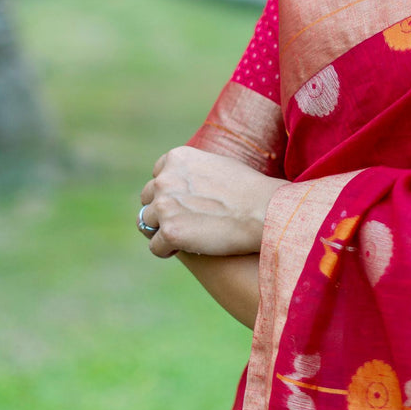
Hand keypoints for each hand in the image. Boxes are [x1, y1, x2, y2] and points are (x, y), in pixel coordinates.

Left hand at [139, 146, 283, 258]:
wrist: (264, 210)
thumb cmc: (250, 189)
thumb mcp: (218, 164)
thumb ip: (195, 170)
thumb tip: (187, 178)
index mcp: (176, 159)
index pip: (157, 175)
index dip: (168, 191)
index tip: (181, 202)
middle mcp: (165, 180)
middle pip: (148, 198)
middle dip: (161, 210)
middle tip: (181, 222)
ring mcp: (165, 206)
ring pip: (147, 222)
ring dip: (162, 230)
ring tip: (181, 237)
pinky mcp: (170, 232)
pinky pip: (155, 246)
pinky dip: (166, 250)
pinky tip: (181, 250)